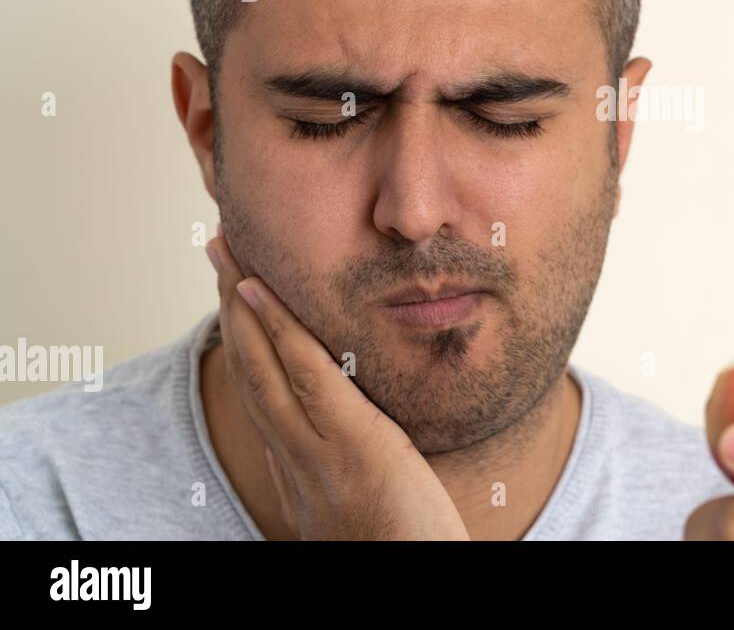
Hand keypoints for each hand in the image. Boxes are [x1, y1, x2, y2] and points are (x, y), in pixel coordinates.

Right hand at [206, 230, 469, 539]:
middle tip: (219, 253)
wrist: (411, 583)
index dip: (242, 343)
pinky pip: (309, 376)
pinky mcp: (353, 444)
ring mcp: (317, 453)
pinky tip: (262, 290)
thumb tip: (334, 443)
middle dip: (230, 309)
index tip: (234, 299)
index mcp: (297, 473)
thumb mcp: (355, 509)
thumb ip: (336, 472)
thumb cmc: (402, 550)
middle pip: (250, 370)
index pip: (261, 395)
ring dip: (243, 304)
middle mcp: (294, 461)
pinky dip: (282, 330)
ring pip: (264, 365)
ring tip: (229, 253)